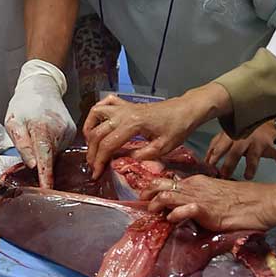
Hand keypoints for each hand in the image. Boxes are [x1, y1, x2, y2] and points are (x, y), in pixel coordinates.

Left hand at [6, 60, 75, 187]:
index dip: (45, 177)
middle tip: (28, 142)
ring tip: (37, 132)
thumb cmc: (23, 104)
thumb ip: (23, 145)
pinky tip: (46, 133)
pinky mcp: (72, 131)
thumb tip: (32, 165)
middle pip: (50, 157)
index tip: (47, 191)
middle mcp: (59, 131)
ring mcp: (68, 131)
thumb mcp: (13, 123)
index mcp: (42, 129)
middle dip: (40, 160)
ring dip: (46, 150)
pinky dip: (52, 145)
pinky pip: (61, 146)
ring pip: (55, 153)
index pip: (45, 159)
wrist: (42, 85)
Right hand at [83, 93, 207, 178]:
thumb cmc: (177, 128)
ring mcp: (124, 106)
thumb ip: (140, 155)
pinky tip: (97, 123)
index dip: (99, 161)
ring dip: (90, 130)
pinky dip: (97, 112)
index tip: (96, 173)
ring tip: (91, 145)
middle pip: (98, 132)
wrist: (185, 110)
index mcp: (133, 124)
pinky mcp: (127, 104)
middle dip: (92, 152)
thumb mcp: (162, 148)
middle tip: (93, 166)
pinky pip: (106, 103)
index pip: (108, 144)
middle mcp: (124, 113)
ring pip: (96, 114)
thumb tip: (121, 161)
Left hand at [140, 175, 275, 231]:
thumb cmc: (239, 201)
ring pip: (167, 194)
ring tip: (150, 211)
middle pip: (162, 184)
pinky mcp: (204, 209)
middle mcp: (193, 186)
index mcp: (195, 181)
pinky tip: (171, 220)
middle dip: (148, 192)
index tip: (145, 196)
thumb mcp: (213, 195)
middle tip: (141, 202)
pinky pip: (184, 209)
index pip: (168, 180)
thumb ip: (197, 199)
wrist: (258, 202)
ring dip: (155, 204)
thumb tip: (182, 208)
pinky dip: (174, 215)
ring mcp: (198, 197)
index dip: (153, 187)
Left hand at [207, 121, 275, 179]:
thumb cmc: (240, 131)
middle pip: (235, 152)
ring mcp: (256, 142)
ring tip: (248, 176)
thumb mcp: (225, 135)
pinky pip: (274, 151)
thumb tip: (204, 161)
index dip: (214, 158)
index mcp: (229, 136)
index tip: (209, 169)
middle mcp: (242, 138)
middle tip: (224, 175)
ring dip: (250, 166)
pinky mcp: (268, 145)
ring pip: (253, 154)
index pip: (219, 147)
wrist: (260, 119)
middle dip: (229, 164)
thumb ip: (214, 146)